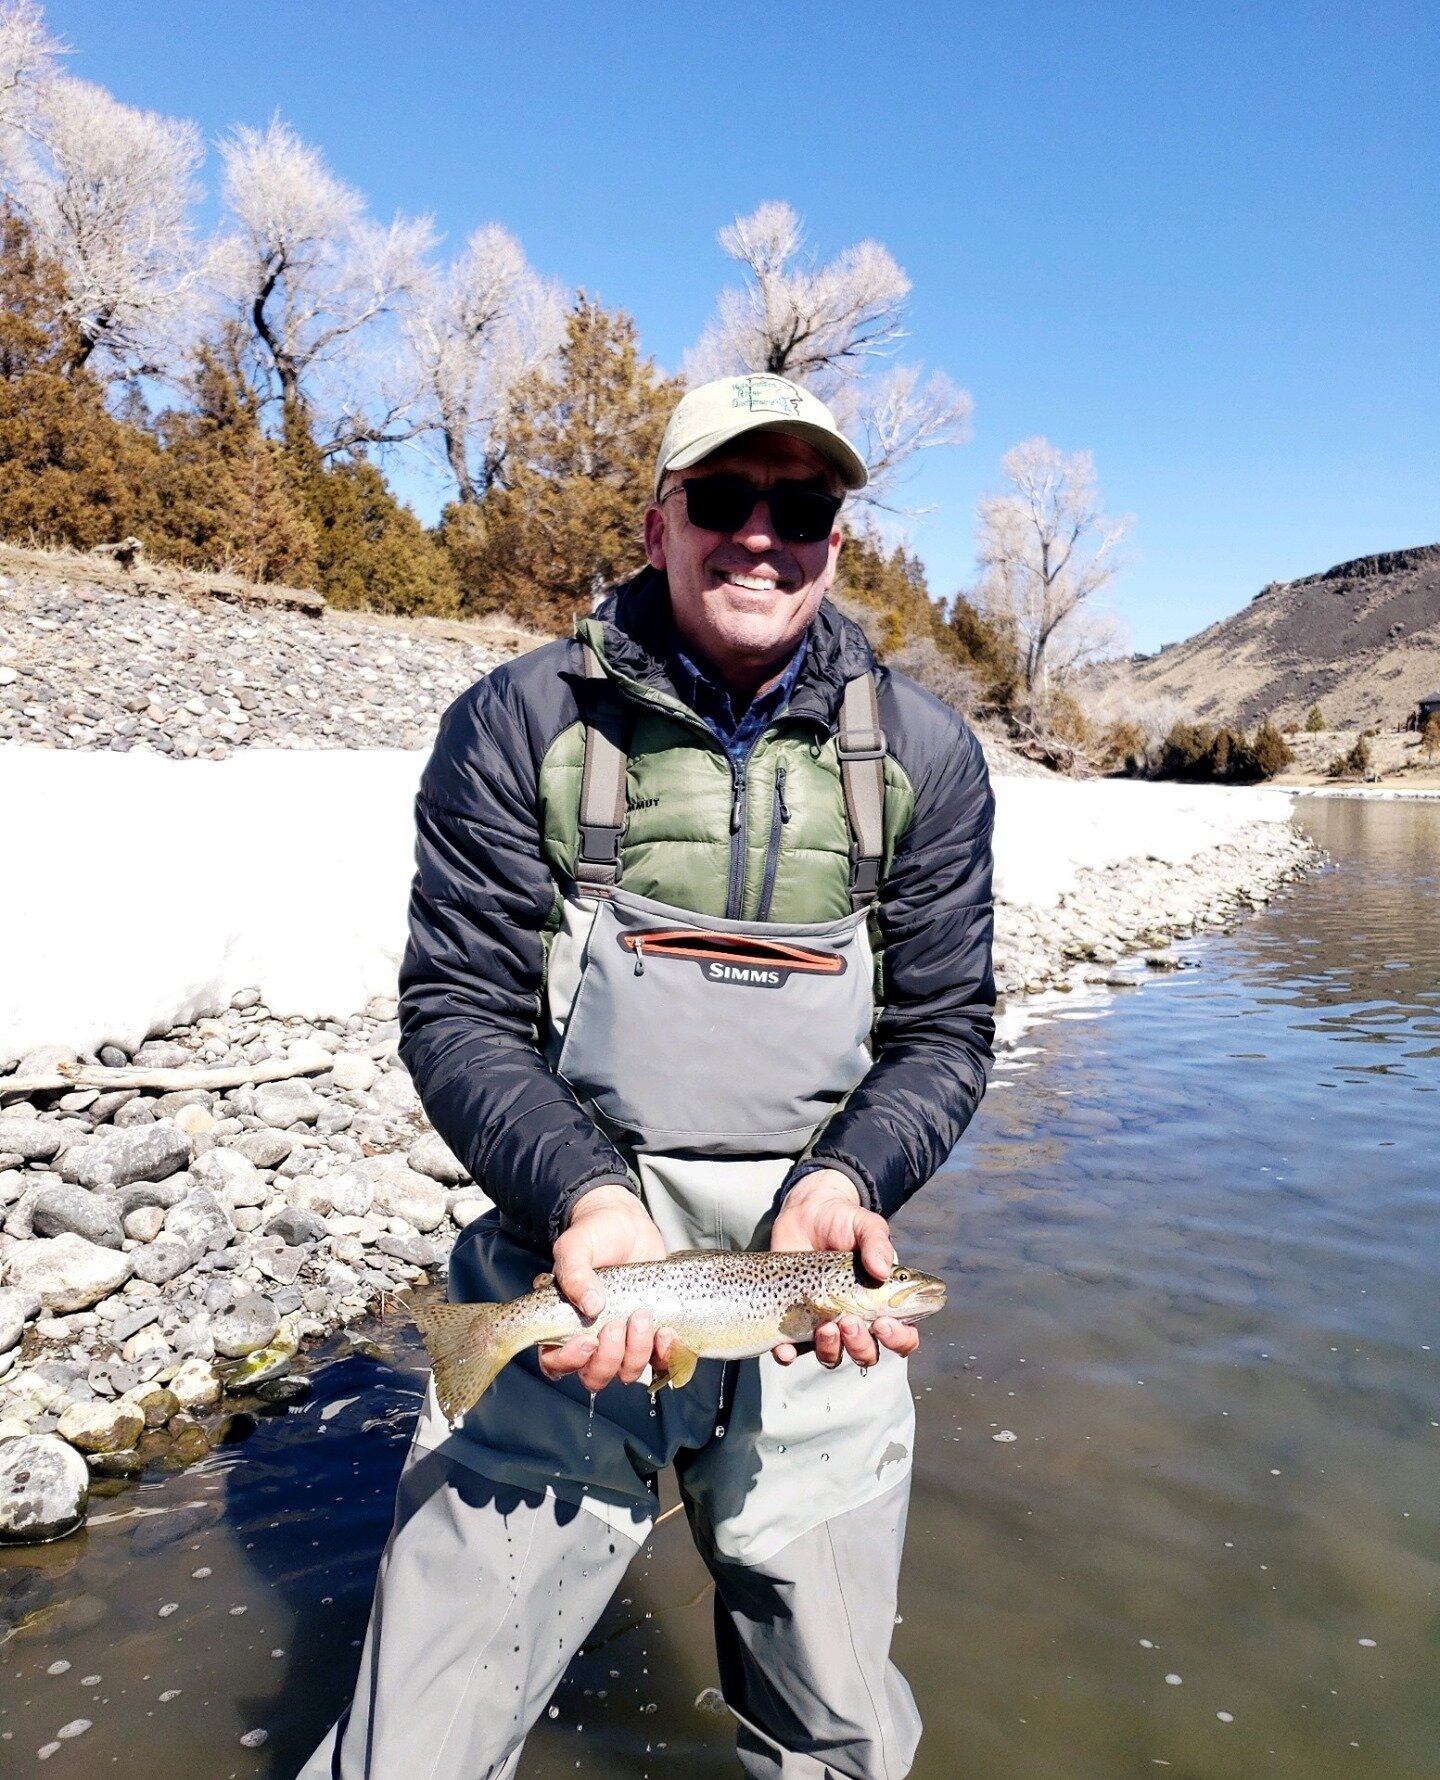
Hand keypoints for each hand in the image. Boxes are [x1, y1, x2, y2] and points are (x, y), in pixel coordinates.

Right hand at [538, 1183, 674, 1392]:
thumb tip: (591, 1306)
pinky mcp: (652, 1336)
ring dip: (636, 1352)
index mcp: (563, 1326)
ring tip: (642, 1315)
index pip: (556, 1363)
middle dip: (609, 1357)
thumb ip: (574, 1273)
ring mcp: (624, 1341)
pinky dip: (665, 1354)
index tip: (588, 1339)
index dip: (571, 1361)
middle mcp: (592, 1340)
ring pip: (627, 1372)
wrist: (628, 1224)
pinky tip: (667, 1332)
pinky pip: (660, 1361)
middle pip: (595, 1376)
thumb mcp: (575, 1247)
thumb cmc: (594, 1235)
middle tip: (617, 1323)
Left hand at [768, 1168, 920, 1370]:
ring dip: (831, 1349)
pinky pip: (790, 1351)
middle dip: (861, 1344)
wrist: (805, 1214)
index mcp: (881, 1302)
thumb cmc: (844, 1222)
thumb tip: (882, 1271)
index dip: (899, 1338)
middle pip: (867, 1353)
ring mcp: (824, 1322)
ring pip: (833, 1356)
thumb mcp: (865, 1226)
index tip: (884, 1322)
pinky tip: (785, 1347)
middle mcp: (856, 1319)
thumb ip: (877, 1244)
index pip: (902, 1336)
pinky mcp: (793, 1321)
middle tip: (850, 1320)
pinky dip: (788, 1354)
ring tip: (825, 1325)